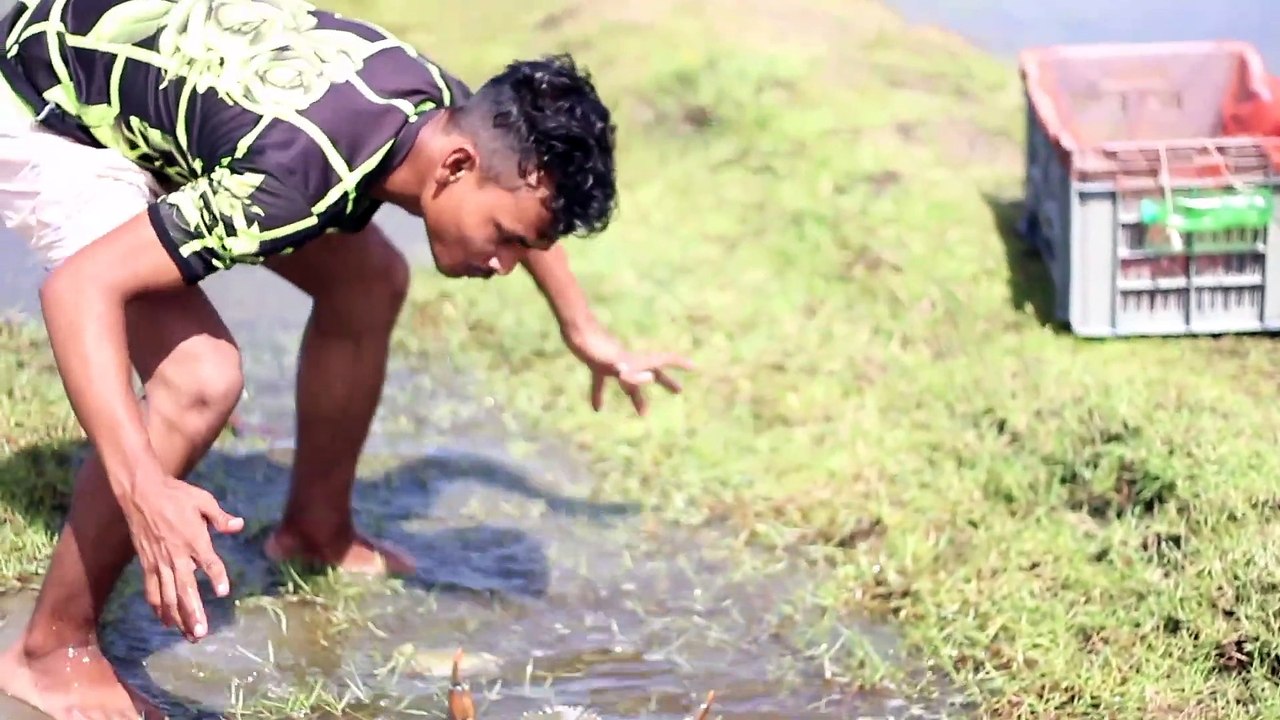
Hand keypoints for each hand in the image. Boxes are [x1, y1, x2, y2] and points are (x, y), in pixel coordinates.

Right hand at [118, 472, 243, 641]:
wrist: (141, 493)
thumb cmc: (176, 495)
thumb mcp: (203, 500)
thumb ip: (220, 517)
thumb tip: (238, 525)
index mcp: (193, 539)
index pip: (208, 562)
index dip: (216, 576)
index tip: (223, 592)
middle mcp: (176, 555)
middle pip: (185, 588)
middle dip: (193, 612)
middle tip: (201, 633)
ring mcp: (159, 562)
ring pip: (167, 596)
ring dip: (178, 617)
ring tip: (188, 635)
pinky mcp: (146, 565)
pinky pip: (151, 591)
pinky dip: (158, 607)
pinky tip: (165, 621)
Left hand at [565, 326, 693, 415]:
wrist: (576, 331)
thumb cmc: (594, 345)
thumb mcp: (610, 362)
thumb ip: (628, 372)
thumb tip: (649, 377)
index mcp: (635, 361)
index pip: (662, 361)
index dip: (679, 363)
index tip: (695, 367)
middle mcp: (628, 362)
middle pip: (651, 373)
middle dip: (665, 382)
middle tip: (679, 391)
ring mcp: (614, 363)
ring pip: (629, 382)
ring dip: (636, 396)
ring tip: (642, 413)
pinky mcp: (598, 365)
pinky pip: (601, 382)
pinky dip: (600, 395)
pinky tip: (597, 409)